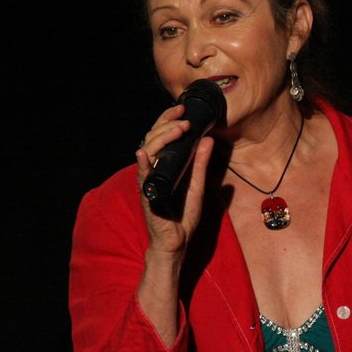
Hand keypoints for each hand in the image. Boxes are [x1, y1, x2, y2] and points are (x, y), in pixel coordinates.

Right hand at [135, 104, 214, 256]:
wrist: (177, 241)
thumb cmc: (184, 214)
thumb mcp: (198, 184)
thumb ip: (201, 163)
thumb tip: (209, 139)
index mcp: (164, 165)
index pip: (162, 136)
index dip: (169, 121)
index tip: (183, 111)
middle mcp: (153, 169)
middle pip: (152, 139)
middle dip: (166, 124)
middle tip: (182, 117)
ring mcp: (149, 181)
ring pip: (147, 152)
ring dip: (161, 138)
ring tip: (177, 130)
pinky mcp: (147, 195)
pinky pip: (142, 177)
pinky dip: (142, 165)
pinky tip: (143, 154)